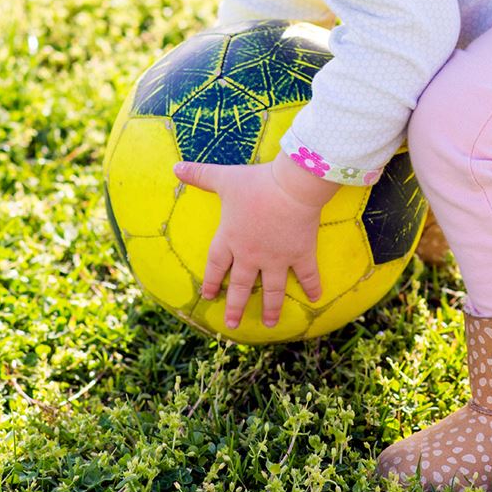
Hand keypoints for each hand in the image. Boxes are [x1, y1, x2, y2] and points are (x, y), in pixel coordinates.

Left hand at [171, 158, 328, 329]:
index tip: (209, 296)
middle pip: (240, 285)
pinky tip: (315, 299)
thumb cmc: (256, 182)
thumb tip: (176, 167)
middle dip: (235, 306)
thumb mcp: (224, 178)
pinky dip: (312, 287)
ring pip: (271, 289)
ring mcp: (277, 258)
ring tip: (268, 324)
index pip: (216, 265)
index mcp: (230, 238)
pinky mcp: (300, 254)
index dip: (211, 281)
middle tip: (231, 324)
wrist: (292, 186)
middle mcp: (251, 254)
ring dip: (270, 308)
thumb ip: (199, 175)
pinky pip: (307, 275)